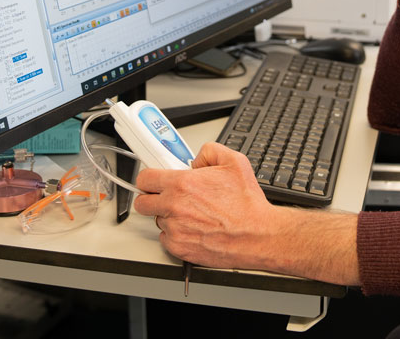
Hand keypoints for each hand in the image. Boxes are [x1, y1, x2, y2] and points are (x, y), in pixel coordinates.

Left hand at [133, 142, 280, 269]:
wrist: (257, 235)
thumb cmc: (247, 205)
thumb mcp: (234, 162)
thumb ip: (209, 151)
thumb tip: (196, 159)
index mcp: (183, 184)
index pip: (144, 179)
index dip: (149, 178)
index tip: (153, 180)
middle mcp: (174, 207)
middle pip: (142, 202)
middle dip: (151, 197)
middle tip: (166, 197)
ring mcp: (175, 229)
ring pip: (157, 220)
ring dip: (168, 217)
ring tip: (192, 214)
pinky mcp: (179, 248)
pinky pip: (165, 239)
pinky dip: (176, 234)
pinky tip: (193, 228)